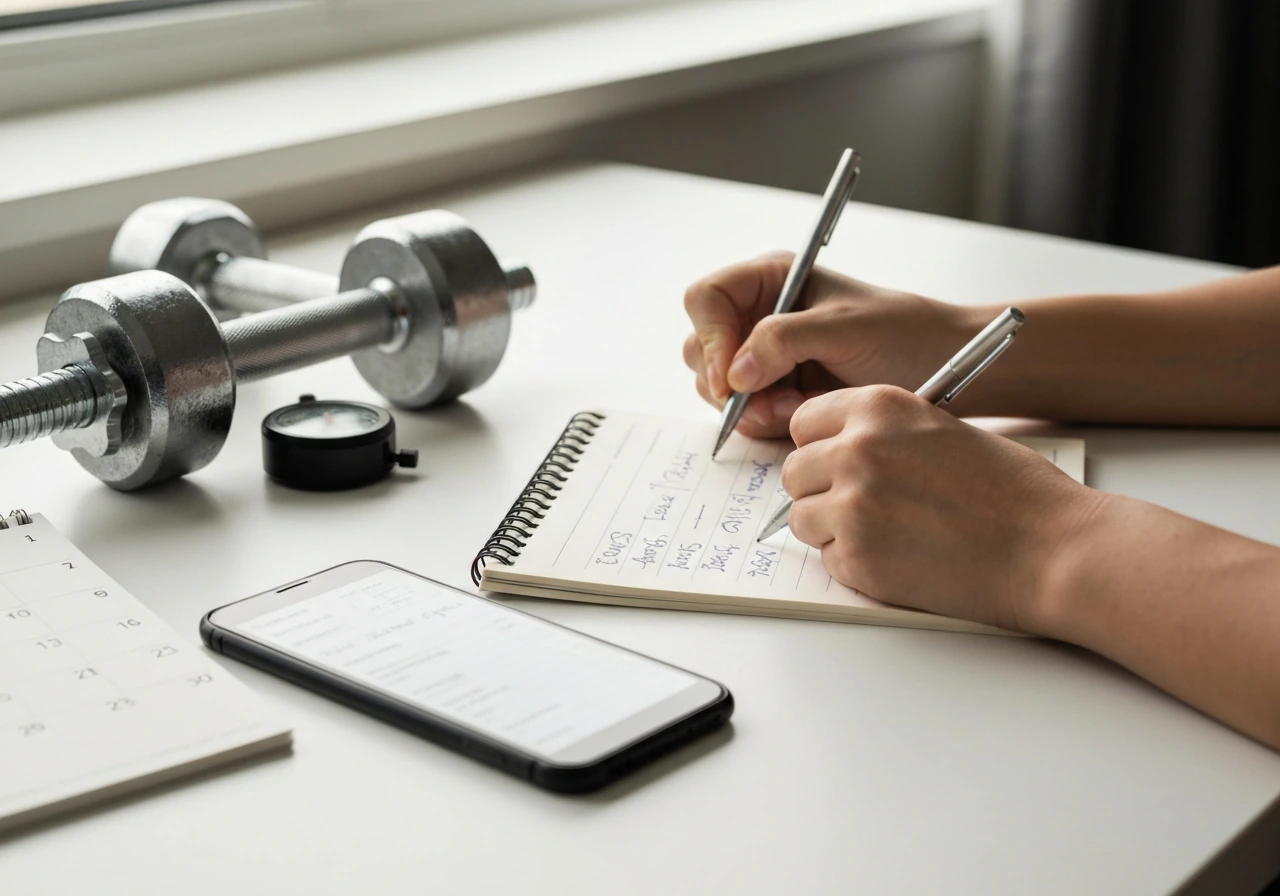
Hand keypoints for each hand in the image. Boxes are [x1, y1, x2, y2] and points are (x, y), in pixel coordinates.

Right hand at [682, 253, 979, 438]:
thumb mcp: (846, 328)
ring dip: (751, 407)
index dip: (711, 338)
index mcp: (771, 280)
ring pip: (716, 388)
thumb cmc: (906, 334)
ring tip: (800, 406)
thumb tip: (733, 374)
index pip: (706, 300)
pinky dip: (765, 422)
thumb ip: (784, 340)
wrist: (942, 371)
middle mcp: (758, 316)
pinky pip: (742, 415)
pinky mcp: (774, 394)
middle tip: (773, 400)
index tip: (733, 378)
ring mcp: (763, 359)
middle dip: (729, 382)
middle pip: (701, 349)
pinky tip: (802, 415)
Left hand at [781, 386, 1102, 632]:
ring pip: (802, 519)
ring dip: (833, 529)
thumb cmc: (1012, 492)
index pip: (805, 422)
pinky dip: (855, 564)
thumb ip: (883, 434)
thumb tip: (838, 450)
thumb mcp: (940, 430)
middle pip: (795, 472)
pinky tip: (902, 557)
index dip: (820, 445)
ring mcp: (852, 506)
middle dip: (821, 490)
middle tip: (865, 505)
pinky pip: (827, 560)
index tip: (836, 460)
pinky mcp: (857, 558)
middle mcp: (856, 450)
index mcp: (878, 408)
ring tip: (889, 533)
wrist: (1051, 549)